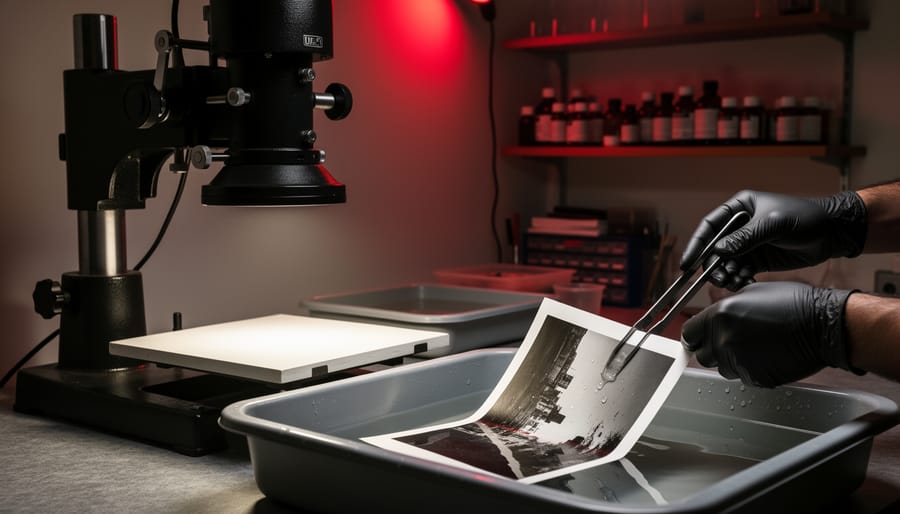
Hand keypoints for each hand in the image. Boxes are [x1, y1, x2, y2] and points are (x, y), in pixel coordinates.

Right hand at [680, 190, 866, 289]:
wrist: (832, 233)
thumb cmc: (804, 218)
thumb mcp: (774, 224)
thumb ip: (745, 238)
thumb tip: (718, 251)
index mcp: (739, 207)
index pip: (709, 226)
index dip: (696, 244)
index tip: (687, 264)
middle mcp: (739, 226)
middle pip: (714, 247)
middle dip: (712, 264)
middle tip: (715, 278)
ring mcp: (748, 244)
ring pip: (726, 262)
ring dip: (725, 274)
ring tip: (732, 282)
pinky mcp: (757, 259)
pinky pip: (739, 271)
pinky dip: (738, 279)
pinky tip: (744, 283)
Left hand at [681, 282, 857, 387]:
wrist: (823, 325)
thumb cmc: (793, 304)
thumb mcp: (750, 293)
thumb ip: (725, 309)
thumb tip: (713, 319)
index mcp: (719, 315)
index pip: (689, 333)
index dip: (695, 336)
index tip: (699, 338)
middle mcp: (724, 339)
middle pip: (702, 355)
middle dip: (712, 350)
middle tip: (731, 342)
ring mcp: (739, 360)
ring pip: (722, 368)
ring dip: (732, 361)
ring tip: (754, 347)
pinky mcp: (755, 377)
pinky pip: (743, 377)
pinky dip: (750, 370)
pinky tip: (766, 356)